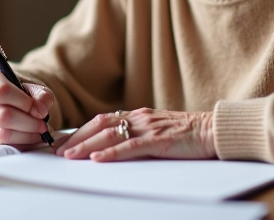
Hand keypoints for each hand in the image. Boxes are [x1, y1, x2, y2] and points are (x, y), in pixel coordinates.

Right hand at [0, 69, 54, 147]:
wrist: (11, 102)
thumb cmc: (21, 93)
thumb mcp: (34, 88)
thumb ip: (41, 95)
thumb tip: (41, 110)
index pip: (1, 91)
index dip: (23, 102)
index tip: (39, 109)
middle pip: (2, 116)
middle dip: (29, 123)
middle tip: (43, 125)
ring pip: (2, 134)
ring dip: (26, 136)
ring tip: (38, 131)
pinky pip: (2, 146)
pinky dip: (20, 144)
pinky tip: (29, 137)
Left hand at [55, 108, 214, 161]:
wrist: (215, 130)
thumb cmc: (190, 134)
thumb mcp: (159, 131)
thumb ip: (139, 135)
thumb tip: (115, 147)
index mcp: (139, 115)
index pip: (102, 120)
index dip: (81, 131)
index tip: (64, 143)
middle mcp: (140, 117)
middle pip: (100, 125)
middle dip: (77, 138)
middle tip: (58, 151)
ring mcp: (149, 128)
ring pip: (111, 135)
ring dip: (87, 146)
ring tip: (70, 156)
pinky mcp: (160, 140)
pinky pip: (131, 146)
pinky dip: (112, 152)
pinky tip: (99, 159)